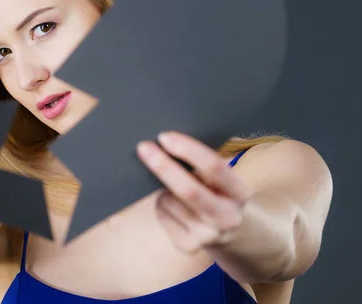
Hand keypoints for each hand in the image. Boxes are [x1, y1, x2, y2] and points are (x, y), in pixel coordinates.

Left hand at [137, 131, 251, 253]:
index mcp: (239, 192)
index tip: (164, 137)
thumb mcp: (222, 180)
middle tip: (143, 148)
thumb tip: (163, 146)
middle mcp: (227, 217)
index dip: (188, 150)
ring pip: (169, 201)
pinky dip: (161, 204)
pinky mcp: (188, 246)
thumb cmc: (218, 193)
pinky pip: (162, 214)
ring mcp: (208, 235)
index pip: (214, 167)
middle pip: (189, 190)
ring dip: (162, 188)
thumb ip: (201, 166)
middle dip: (163, 167)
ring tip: (173, 188)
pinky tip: (174, 206)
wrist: (232, 234)